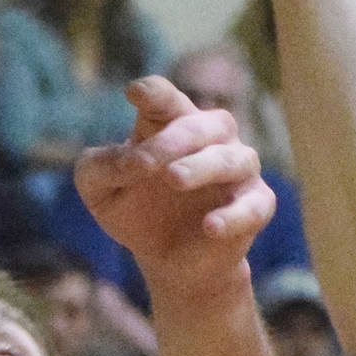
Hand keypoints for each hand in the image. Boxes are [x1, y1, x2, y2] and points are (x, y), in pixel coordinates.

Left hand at [73, 78, 272, 304]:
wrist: (167, 262)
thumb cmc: (135, 212)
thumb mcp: (99, 190)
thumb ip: (101, 166)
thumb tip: (129, 161)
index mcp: (169, 124)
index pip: (164, 97)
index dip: (153, 93)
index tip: (134, 94)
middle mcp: (210, 138)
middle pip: (201, 125)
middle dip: (174, 139)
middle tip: (147, 163)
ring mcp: (238, 170)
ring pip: (232, 159)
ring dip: (202, 167)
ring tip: (174, 179)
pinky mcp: (256, 205)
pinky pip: (253, 205)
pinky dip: (233, 215)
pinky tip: (210, 226)